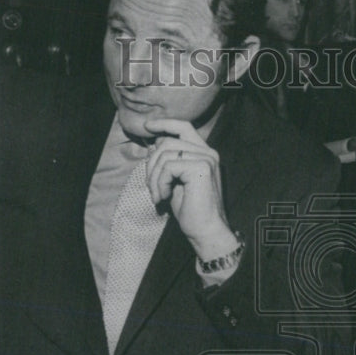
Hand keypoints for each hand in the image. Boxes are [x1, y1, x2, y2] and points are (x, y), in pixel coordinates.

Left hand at [144, 119, 238, 260]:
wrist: (205, 230)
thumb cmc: (191, 210)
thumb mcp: (174, 181)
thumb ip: (167, 162)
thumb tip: (152, 145)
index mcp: (204, 153)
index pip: (183, 126)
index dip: (164, 123)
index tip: (147, 127)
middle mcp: (208, 152)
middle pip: (167, 141)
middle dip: (151, 163)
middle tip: (151, 187)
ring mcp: (206, 159)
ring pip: (165, 153)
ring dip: (154, 177)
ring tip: (158, 196)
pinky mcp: (201, 168)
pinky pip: (168, 166)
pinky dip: (160, 183)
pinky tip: (164, 197)